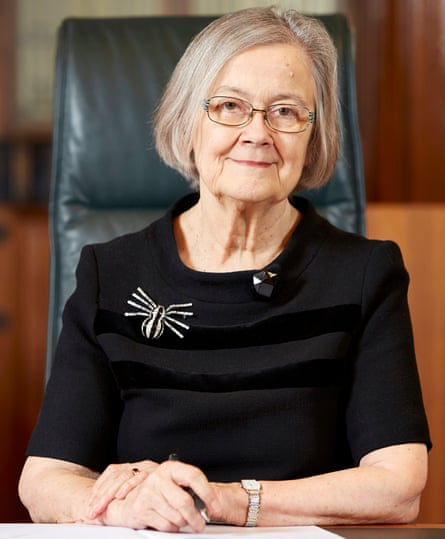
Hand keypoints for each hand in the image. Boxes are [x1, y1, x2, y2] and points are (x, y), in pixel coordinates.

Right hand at [98, 459, 220, 530]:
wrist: (128, 501)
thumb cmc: (156, 493)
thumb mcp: (173, 484)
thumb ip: (189, 489)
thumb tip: (210, 504)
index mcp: (170, 468)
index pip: (194, 476)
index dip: (207, 493)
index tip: (215, 506)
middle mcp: (158, 477)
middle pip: (185, 501)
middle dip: (196, 517)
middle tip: (200, 524)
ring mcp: (148, 492)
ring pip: (176, 516)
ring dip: (182, 523)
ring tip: (178, 519)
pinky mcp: (141, 508)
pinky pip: (166, 525)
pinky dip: (171, 528)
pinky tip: (167, 520)